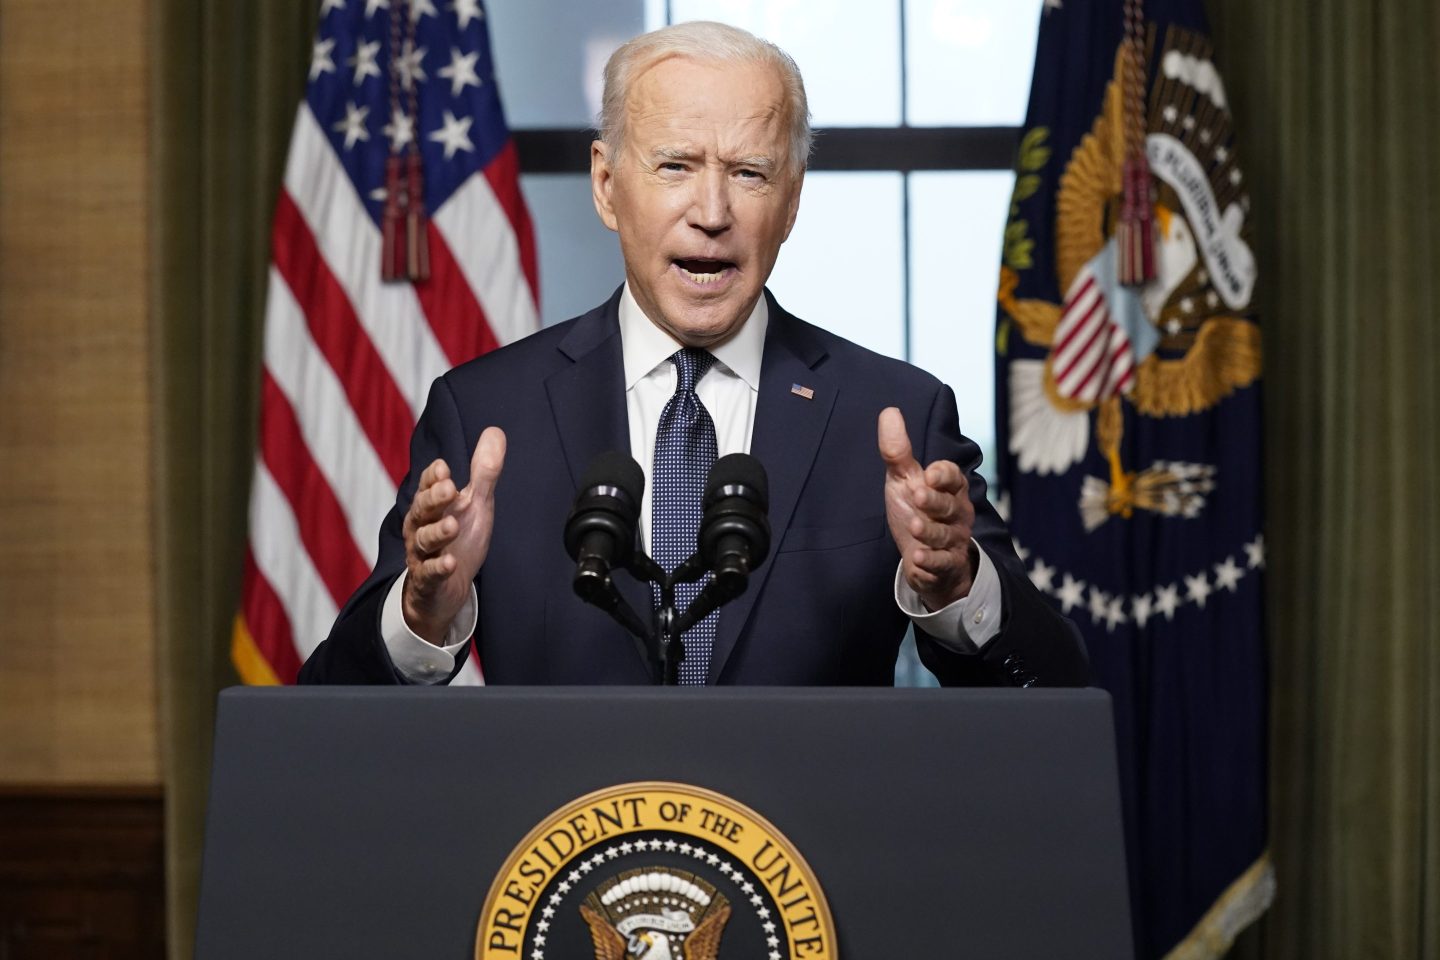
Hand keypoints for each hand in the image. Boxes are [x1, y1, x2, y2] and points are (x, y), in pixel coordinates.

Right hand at [401, 426, 506, 642]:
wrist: (446, 588)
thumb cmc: (458, 539)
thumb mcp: (474, 504)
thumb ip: (484, 472)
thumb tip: (496, 431)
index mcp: (431, 505)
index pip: (428, 486)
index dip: (434, 478)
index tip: (444, 468)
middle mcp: (421, 526)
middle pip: (422, 509)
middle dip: (434, 498)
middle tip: (450, 488)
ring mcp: (422, 554)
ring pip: (424, 541)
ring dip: (437, 532)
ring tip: (452, 525)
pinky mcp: (428, 581)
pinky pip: (429, 574)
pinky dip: (438, 568)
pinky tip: (450, 563)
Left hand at [878, 407, 976, 610]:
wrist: (924, 556)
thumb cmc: (916, 510)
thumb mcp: (904, 480)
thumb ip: (898, 451)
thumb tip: (889, 411)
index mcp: (949, 489)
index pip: (953, 477)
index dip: (943, 474)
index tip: (928, 473)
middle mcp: (957, 513)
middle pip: (950, 506)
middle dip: (935, 501)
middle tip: (918, 496)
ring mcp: (954, 541)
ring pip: (946, 536)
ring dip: (931, 532)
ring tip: (915, 527)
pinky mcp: (946, 565)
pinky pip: (943, 564)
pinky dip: (931, 562)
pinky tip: (918, 559)